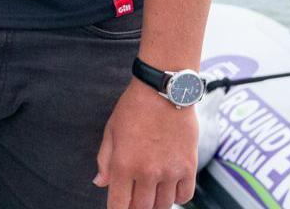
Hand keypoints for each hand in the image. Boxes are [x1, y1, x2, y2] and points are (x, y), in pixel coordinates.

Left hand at [93, 83, 197, 208]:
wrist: (164, 92)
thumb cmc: (133, 108)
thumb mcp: (112, 131)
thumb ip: (105, 160)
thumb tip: (100, 183)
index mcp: (124, 164)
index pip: (119, 204)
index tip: (119, 208)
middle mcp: (147, 172)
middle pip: (143, 208)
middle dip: (136, 207)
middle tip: (135, 198)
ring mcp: (170, 171)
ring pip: (164, 205)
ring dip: (156, 203)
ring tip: (152, 193)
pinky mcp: (189, 166)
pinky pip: (185, 195)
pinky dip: (177, 197)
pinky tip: (169, 188)